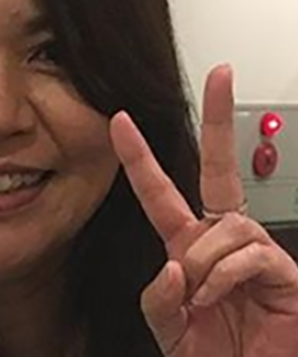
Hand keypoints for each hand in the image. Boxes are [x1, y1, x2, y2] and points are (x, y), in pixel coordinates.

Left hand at [110, 65, 297, 356]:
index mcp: (186, 248)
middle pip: (218, 169)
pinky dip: (223, 278)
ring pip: (223, 226)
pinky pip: (247, 253)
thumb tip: (172, 265)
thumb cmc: (214, 354)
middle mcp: (221, 241)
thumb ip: (157, 297)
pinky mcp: (284, 273)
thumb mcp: (166, 326)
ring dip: (202, 264)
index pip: (160, 193)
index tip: (121, 119)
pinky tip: (220, 299)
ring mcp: (254, 253)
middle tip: (221, 74)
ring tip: (203, 299)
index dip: (139, 157)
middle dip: (218, 118)